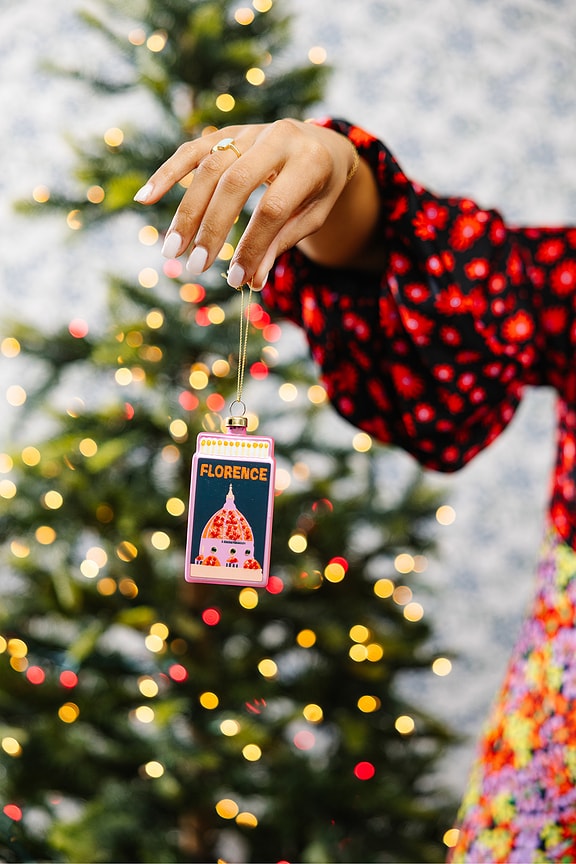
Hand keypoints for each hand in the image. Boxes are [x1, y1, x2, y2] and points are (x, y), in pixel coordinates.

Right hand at [133, 118, 357, 288]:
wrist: (325, 144)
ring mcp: (250, 131)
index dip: (252, 245)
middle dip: (213, 228)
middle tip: (196, 266)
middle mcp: (279, 138)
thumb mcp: (313, 218)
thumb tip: (250, 279)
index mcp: (309, 161)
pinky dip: (167, 173)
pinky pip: (192, 149)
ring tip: (173, 249)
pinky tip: (146, 197)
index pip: (272, 208)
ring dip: (187, 211)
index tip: (237, 278)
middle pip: (235, 183)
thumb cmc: (320, 189)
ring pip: (209, 167)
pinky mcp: (228, 133)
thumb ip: (281, 242)